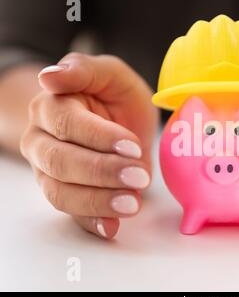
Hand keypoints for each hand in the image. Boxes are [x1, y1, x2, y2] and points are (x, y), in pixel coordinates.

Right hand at [21, 53, 158, 238]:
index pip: (67, 125)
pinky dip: (92, 222)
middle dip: (102, 172)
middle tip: (139, 176)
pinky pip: (72, 214)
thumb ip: (83, 69)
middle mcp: (41, 141)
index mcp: (50, 107)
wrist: (115, 118)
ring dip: (98, 201)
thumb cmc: (113, 95)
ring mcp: (49, 172)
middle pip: (60, 162)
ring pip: (61, 193)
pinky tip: (112, 227)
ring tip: (133, 203)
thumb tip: (48, 77)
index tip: (132, 145)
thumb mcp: (109, 74)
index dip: (99, 137)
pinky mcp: (66, 194)